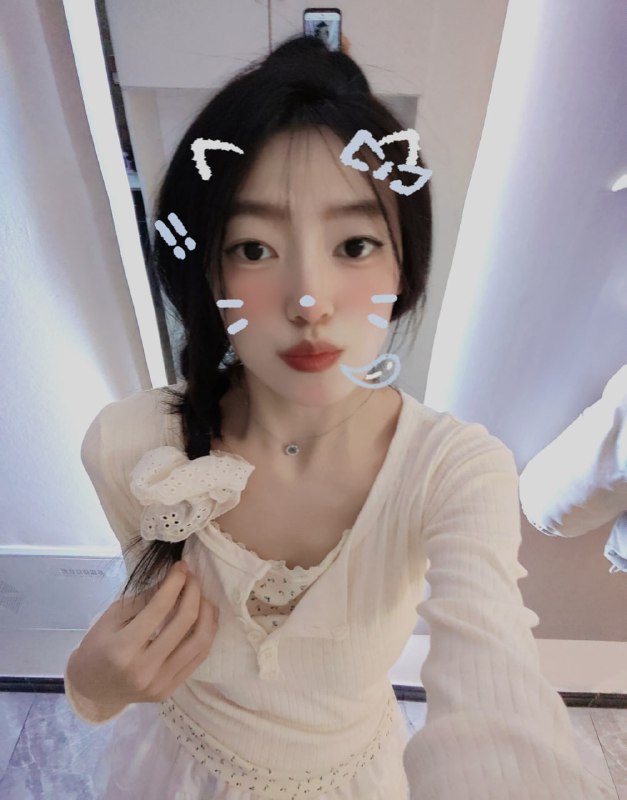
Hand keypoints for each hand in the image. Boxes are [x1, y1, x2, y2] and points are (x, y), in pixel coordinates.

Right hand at [66, 561, 217, 708]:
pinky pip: (199, 657)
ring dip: (207, 612)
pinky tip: (206, 617)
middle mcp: (144, 668)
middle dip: (193, 592)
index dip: (175, 582)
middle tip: (192, 577)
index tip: (181, 567)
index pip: (159, 608)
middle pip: (184, 622)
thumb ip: (142, 599)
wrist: (93, 691)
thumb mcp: (111, 618)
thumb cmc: (97, 648)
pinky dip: (207, 632)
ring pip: (200, 641)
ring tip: (202, 596)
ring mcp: (160, 683)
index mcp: (122, 648)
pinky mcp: (170, 690)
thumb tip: (173, 580)